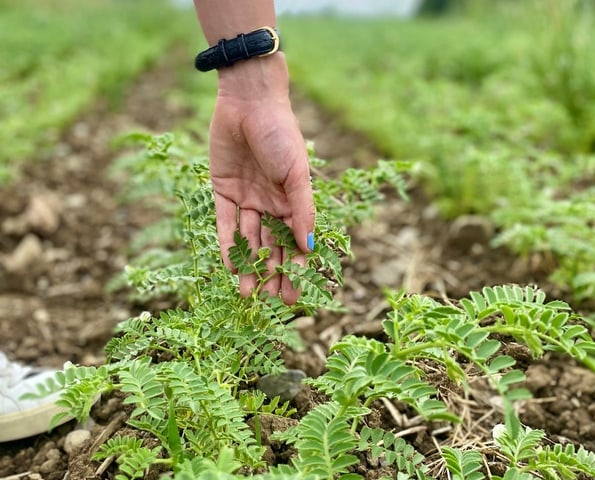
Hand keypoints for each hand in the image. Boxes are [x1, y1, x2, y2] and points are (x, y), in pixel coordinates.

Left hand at [209, 55, 314, 303]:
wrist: (250, 102)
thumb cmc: (281, 135)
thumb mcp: (297, 174)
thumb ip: (302, 210)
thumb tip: (308, 247)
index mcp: (293, 201)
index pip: (294, 243)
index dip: (294, 271)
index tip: (293, 298)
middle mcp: (270, 204)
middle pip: (271, 247)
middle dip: (270, 275)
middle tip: (268, 303)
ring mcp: (247, 199)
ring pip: (248, 241)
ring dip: (249, 267)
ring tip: (247, 294)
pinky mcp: (223, 191)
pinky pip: (225, 223)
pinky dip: (228, 245)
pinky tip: (231, 267)